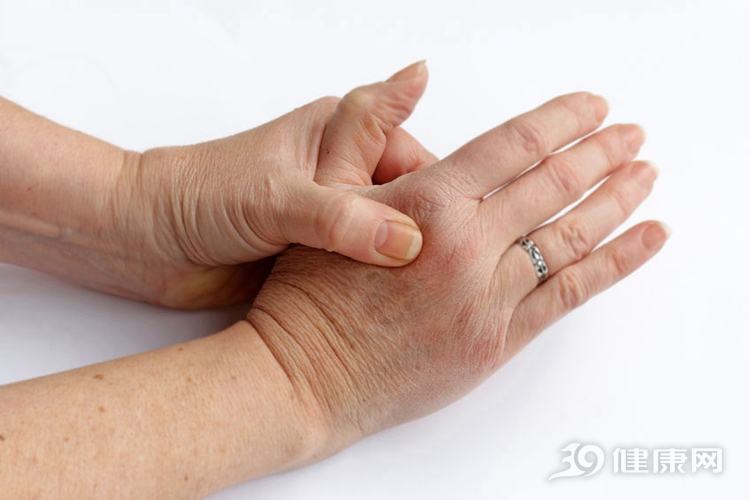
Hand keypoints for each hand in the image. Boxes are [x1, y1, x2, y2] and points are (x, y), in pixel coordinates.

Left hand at [109, 62, 435, 306]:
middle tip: (461, 272)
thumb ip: (344, 218)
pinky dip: (384, 287)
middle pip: (414, 203)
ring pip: (394, 240)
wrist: (147, 240)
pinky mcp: (321, 256)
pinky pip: (367, 269)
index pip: (419, 162)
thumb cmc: (201, 195)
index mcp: (341, 134)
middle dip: (435, 235)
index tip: (474, 228)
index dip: (449, 195)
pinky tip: (400, 308)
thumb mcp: (281, 199)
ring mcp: (334, 217)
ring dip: (410, 265)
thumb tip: (409, 242)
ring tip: (438, 294)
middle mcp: (342, 173)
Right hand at [248, 92, 667, 451]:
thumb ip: (365, 131)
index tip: (593, 107)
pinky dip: (617, 263)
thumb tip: (413, 77)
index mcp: (428, 203)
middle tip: (631, 135)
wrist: (305, 374)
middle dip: (601, 153)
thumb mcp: (324, 195)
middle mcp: (467, 245)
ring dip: (617, 199)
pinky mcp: (497, 340)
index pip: (515, 144)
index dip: (562, 120)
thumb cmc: (308, 292)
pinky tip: (647, 239)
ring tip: (644, 175)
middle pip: (554, 185)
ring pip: (572, 235)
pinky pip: (572, 293)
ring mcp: (488, 296)